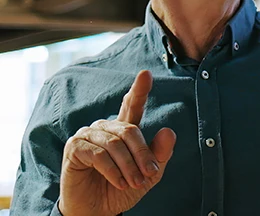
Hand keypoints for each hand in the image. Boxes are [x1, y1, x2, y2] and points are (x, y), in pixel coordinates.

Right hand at [58, 70, 175, 215]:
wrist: (97, 211)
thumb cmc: (122, 189)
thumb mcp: (148, 174)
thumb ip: (160, 154)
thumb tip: (169, 130)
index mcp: (124, 129)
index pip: (133, 105)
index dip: (139, 89)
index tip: (146, 74)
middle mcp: (105, 127)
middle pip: (130, 130)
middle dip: (142, 155)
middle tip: (149, 175)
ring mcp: (88, 135)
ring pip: (115, 144)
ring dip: (128, 166)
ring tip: (134, 183)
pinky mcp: (75, 147)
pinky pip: (99, 155)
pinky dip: (112, 171)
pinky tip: (118, 183)